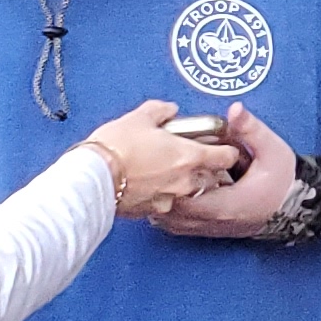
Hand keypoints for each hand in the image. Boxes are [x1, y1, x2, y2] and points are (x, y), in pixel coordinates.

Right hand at [79, 101, 245, 217]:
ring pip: (187, 191)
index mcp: (190, 157)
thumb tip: (168, 109)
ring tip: (162, 169)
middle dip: (202, 167)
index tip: (221, 145)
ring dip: (181, 181)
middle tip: (185, 155)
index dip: (227, 150)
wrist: (92, 179)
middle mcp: (185, 182)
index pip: (227, 157)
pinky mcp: (152, 210)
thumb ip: (160, 111)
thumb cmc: (116, 149)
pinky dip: (161, 193)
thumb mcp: (139, 118)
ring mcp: (170, 199)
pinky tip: (146, 182)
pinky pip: (165, 201)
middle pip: (209, 177)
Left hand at [158, 104, 298, 238]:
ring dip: (162, 206)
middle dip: (159, 194)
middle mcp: (217, 221)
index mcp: (228, 203)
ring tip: (155, 184)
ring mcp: (214, 229)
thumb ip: (251, 130)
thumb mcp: (272, 150)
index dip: (170, 184)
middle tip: (153, 172)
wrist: (298, 207)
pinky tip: (165, 198)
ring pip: (174, 225)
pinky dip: (170, 215)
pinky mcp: (215, 231)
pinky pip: (183, 229)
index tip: (165, 164)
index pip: (186, 200)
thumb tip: (234, 110)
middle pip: (173, 215)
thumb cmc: (284, 180)